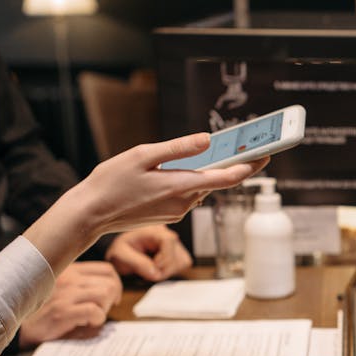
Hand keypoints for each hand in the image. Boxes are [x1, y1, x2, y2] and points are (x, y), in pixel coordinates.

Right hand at [18, 261, 122, 347]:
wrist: (19, 327)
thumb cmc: (44, 311)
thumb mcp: (63, 290)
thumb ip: (82, 285)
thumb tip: (112, 289)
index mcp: (68, 270)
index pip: (106, 269)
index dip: (115, 284)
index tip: (112, 298)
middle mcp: (67, 277)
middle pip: (110, 282)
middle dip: (112, 299)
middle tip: (102, 311)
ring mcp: (64, 293)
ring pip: (105, 293)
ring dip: (105, 308)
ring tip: (94, 317)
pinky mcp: (61, 311)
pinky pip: (94, 310)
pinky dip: (98, 319)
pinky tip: (88, 324)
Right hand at [24, 133, 268, 275]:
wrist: (89, 215)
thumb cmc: (110, 182)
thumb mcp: (142, 156)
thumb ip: (177, 148)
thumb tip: (207, 140)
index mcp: (179, 186)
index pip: (225, 178)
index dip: (249, 167)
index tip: (266, 155)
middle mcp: (183, 203)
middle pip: (216, 182)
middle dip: (232, 165)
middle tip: (248, 148)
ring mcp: (177, 212)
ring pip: (201, 188)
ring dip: (209, 173)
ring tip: (219, 153)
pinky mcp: (169, 215)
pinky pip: (188, 194)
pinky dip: (192, 181)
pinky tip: (184, 169)